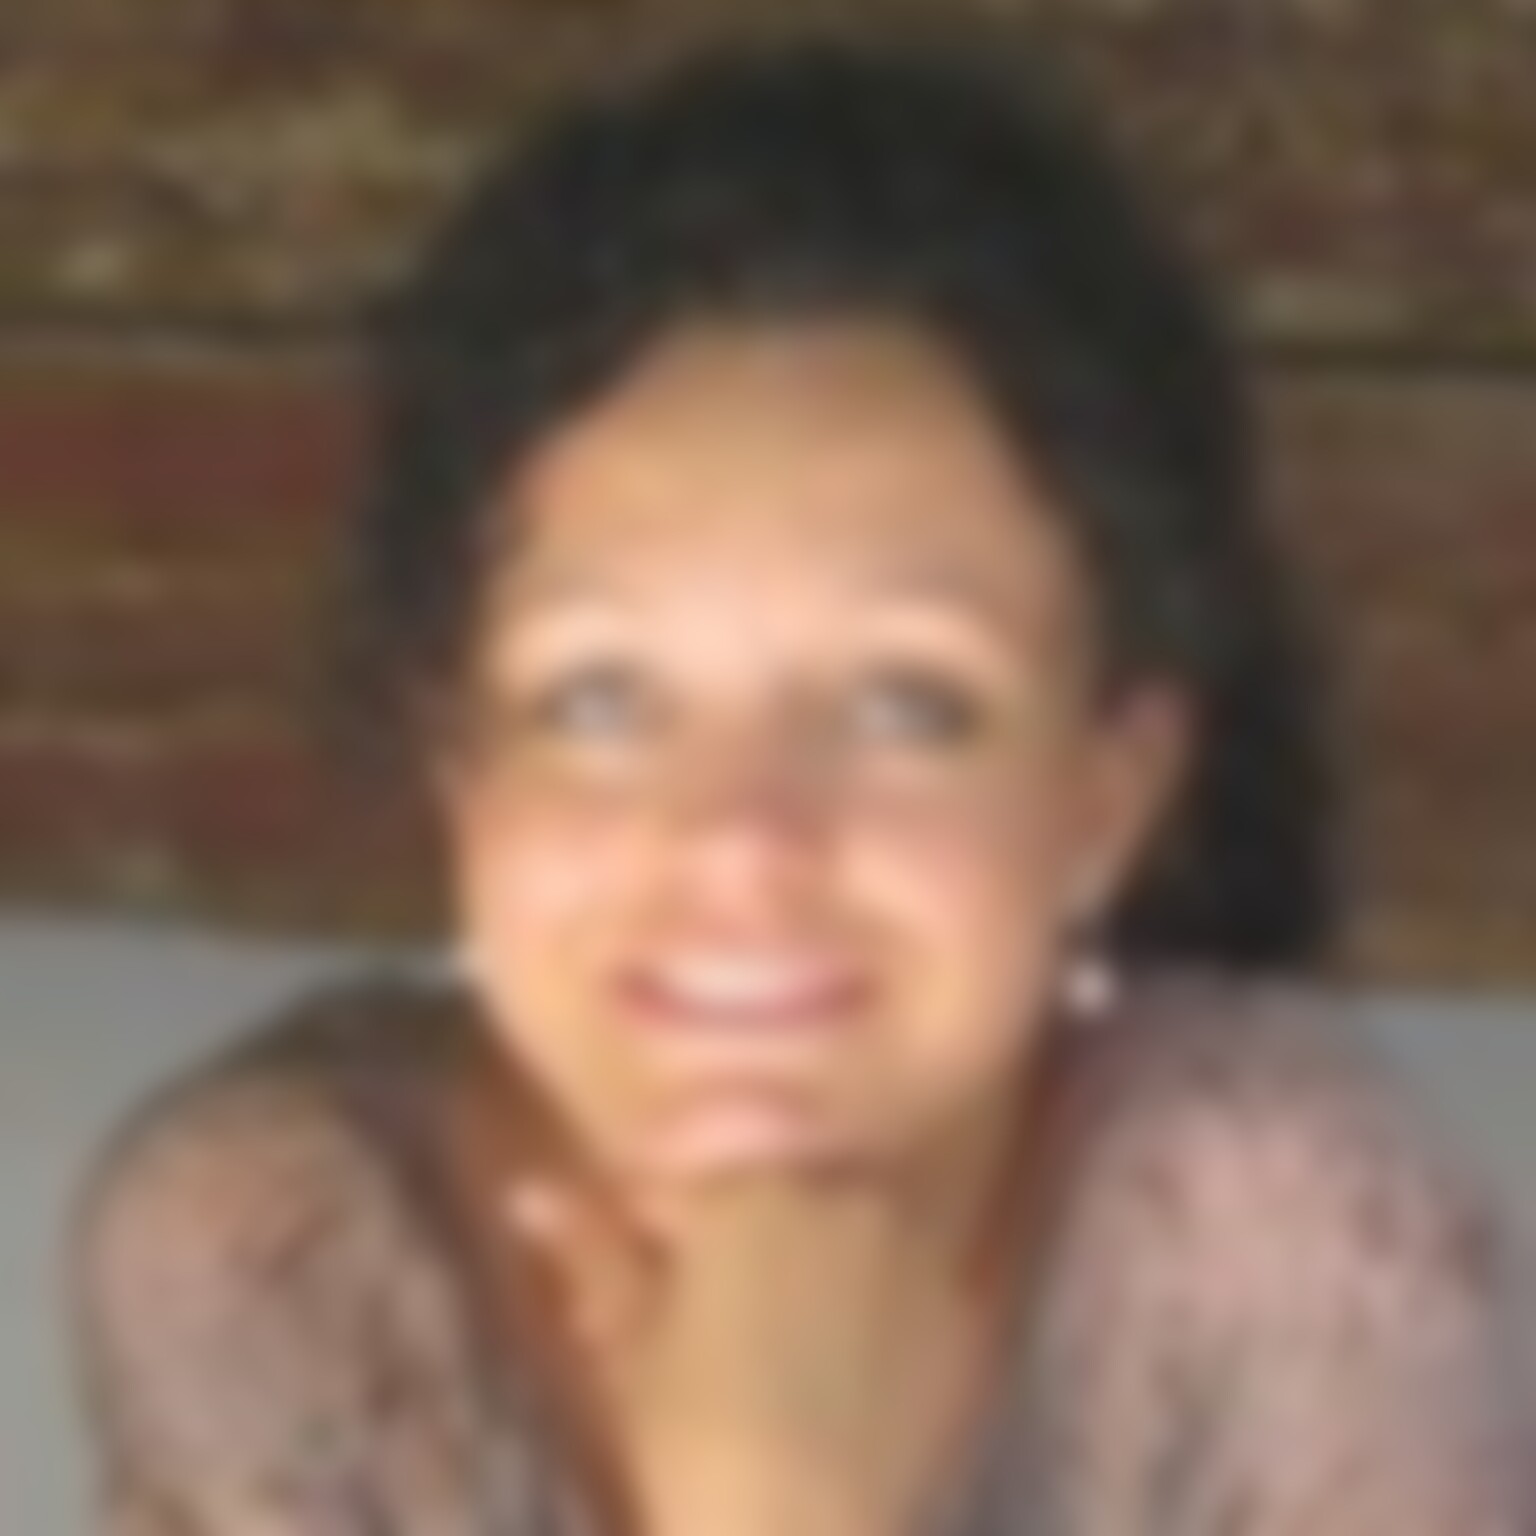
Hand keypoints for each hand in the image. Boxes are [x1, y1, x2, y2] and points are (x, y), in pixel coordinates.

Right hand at [506, 1117, 976, 1535]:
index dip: (663, 1204)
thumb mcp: (626, 1343)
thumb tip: (530, 1192)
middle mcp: (841, 1191)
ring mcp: (910, 1247)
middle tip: (702, 1296)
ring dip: (805, 1250)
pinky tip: (839, 1361)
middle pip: (777, 1181)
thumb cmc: (693, 1438)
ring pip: (842, 1221)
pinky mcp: (956, 1309)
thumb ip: (589, 1253)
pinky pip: (904, 1276)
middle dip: (736, 1221)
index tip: (644, 1244)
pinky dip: (871, 1298)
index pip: (700, 1159)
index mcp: (752, 1183)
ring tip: (770, 1333)